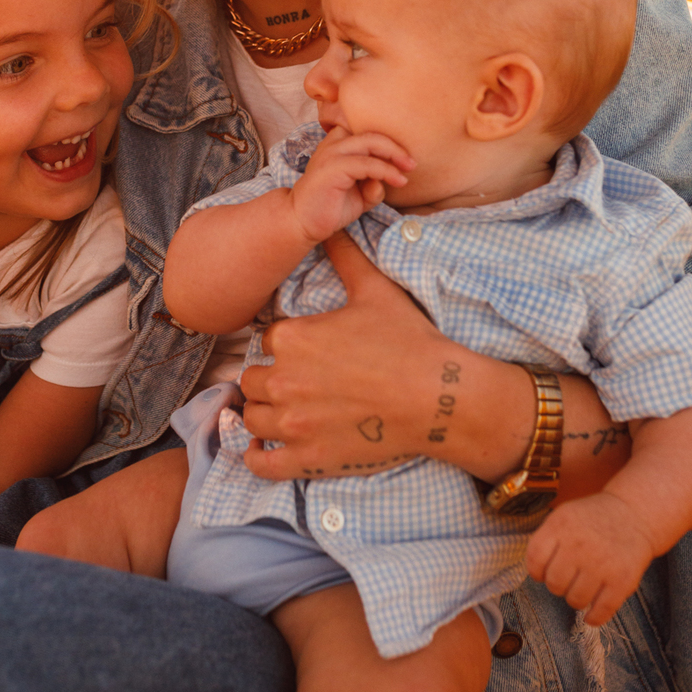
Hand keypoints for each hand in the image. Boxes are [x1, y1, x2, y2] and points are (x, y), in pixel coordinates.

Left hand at [240, 231, 474, 479]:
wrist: (439, 395)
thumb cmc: (409, 341)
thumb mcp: (375, 290)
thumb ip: (345, 257)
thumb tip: (332, 227)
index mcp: (292, 338)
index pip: (268, 340)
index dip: (286, 346)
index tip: (307, 352)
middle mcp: (283, 380)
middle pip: (252, 380)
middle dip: (270, 379)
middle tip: (298, 382)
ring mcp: (293, 424)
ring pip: (252, 419)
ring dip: (264, 414)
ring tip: (284, 411)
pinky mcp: (306, 459)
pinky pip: (260, 464)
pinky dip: (256, 457)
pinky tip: (263, 449)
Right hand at [289, 127, 412, 243]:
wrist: (302, 222)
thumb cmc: (330, 207)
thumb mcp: (360, 195)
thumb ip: (375, 185)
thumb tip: (385, 181)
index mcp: (338, 145)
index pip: (367, 131)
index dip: (388, 141)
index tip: (404, 158)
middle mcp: (334, 144)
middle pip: (372, 132)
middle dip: (396, 146)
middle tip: (412, 163)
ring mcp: (331, 154)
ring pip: (370, 142)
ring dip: (394, 155)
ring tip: (408, 169)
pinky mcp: (332, 168)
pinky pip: (366, 163)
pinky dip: (385, 170)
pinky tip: (397, 181)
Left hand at [525, 492, 654, 626]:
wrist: (634, 514)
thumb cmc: (593, 519)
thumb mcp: (564, 516)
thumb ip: (547, 540)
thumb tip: (536, 573)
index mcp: (561, 525)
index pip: (535, 559)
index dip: (537, 571)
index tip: (544, 573)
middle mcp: (580, 545)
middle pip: (554, 583)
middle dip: (558, 585)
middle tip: (568, 579)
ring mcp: (603, 564)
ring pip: (575, 600)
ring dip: (577, 599)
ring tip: (583, 588)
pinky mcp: (623, 580)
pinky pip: (601, 610)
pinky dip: (594, 617)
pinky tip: (592, 614)